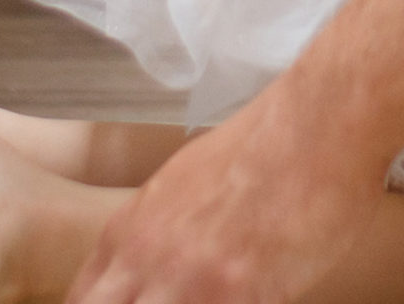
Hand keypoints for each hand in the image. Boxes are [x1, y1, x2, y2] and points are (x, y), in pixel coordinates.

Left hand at [67, 91, 382, 303]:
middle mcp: (147, 261)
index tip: (132, 302)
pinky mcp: (238, 296)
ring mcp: (190, 284)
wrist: (323, 118)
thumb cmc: (265, 142)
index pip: (80, 303)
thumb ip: (155, 233)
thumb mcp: (184, 180)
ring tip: (220, 292)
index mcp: (129, 231)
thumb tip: (150, 271)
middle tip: (176, 298)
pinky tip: (255, 294)